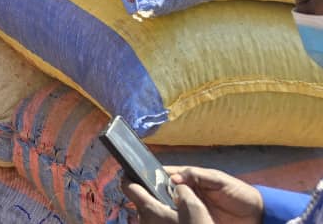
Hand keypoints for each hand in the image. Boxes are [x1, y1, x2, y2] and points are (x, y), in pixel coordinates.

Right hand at [123, 167, 263, 223]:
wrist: (258, 216)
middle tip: (134, 195)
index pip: (166, 175)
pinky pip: (179, 222)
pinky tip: (160, 221)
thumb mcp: (219, 180)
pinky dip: (169, 221)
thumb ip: (197, 175)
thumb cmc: (238, 193)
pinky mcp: (196, 223)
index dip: (151, 175)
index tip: (135, 177)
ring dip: (157, 208)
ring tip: (143, 211)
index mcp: (190, 180)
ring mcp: (191, 210)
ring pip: (168, 208)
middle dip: (149, 193)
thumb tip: (173, 178)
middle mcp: (187, 194)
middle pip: (163, 192)